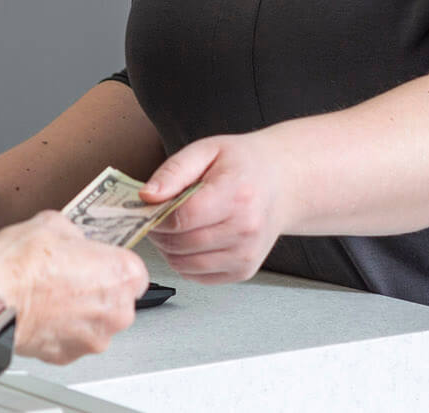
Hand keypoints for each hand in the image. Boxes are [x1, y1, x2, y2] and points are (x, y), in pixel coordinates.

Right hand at [0, 211, 146, 362]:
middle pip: (118, 298)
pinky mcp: (70, 356)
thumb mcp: (51, 222)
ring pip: (96, 321)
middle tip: (69, 273)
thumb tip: (72, 238)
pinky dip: (61, 328)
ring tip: (50, 292)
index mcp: (121, 274)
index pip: (135, 269)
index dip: (111, 262)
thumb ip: (75, 232)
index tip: (97, 259)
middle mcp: (116, 311)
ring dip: (80, 309)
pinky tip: (42, 310)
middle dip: (97, 287)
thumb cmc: (19, 267)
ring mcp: (94, 337)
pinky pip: (73, 338)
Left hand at [141, 131, 294, 283]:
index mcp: (237, 194)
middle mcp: (246, 228)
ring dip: (170, 249)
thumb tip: (147, 196)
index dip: (158, 215)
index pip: (183, 218)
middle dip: (160, 233)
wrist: (281, 183)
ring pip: (185, 265)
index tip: (151, 207)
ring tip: (176, 227)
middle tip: (159, 216)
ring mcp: (247, 254)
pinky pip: (198, 276)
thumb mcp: (207, 150)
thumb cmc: (244, 164)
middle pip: (182, 244)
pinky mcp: (244, 270)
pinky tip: (192, 240)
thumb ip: (174, 171)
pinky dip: (185, 262)